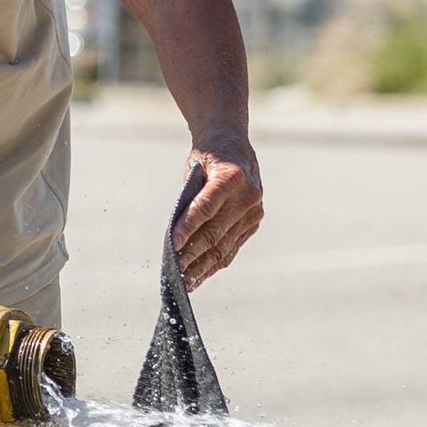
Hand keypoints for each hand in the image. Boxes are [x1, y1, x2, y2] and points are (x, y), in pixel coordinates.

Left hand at [173, 137, 264, 287]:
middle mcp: (247, 195)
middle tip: (174, 272)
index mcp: (231, 177)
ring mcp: (254, 210)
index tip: (172, 246)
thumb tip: (177, 241)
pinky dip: (215, 262)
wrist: (232, 144)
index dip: (187, 229)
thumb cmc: (205, 159)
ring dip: (203, 266)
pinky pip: (233, 247)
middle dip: (193, 255)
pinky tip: (200, 274)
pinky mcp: (254, 222)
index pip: (205, 209)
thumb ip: (189, 201)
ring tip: (185, 282)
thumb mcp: (193, 171)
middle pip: (215, 232)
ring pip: (225, 245)